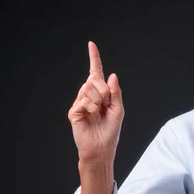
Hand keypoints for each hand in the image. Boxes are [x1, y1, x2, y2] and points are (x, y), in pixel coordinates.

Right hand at [68, 41, 123, 162]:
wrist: (101, 148)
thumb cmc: (110, 132)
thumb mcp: (118, 110)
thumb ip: (115, 92)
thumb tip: (111, 75)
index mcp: (100, 94)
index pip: (96, 73)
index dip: (94, 58)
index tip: (91, 44)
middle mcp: (89, 95)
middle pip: (95, 80)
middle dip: (104, 91)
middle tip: (105, 106)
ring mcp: (80, 103)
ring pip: (89, 89)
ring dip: (99, 102)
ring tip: (98, 115)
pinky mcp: (74, 111)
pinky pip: (85, 101)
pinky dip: (92, 108)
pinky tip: (91, 117)